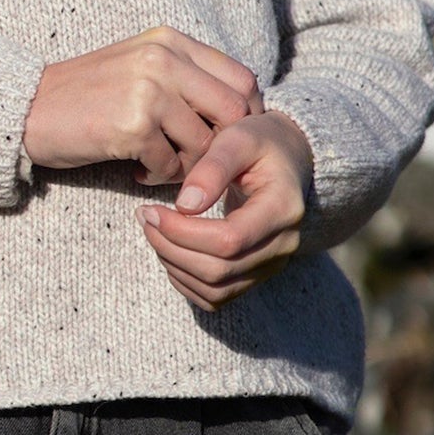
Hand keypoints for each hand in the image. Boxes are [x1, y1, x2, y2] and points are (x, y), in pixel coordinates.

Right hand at [22, 26, 261, 185]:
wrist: (28, 108)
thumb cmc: (88, 94)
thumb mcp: (140, 67)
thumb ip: (185, 77)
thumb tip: (239, 112)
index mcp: (169, 41)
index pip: (241, 78)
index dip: (247, 115)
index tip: (232, 140)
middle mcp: (163, 59)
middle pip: (234, 112)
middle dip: (225, 147)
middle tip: (204, 163)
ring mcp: (148, 90)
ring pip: (204, 145)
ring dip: (188, 167)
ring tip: (160, 166)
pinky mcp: (132, 126)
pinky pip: (171, 165)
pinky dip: (159, 176)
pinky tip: (137, 172)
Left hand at [137, 110, 313, 310]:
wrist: (288, 158)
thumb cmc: (261, 142)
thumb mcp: (239, 138)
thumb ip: (213, 167)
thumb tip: (185, 205)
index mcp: (282, 209)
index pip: (230, 240)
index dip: (182, 232)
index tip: (151, 210)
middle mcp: (283, 245)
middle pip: (219, 270)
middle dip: (171, 248)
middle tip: (144, 217)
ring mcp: (271, 264)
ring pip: (215, 290)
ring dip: (174, 265)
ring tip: (153, 230)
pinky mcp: (256, 274)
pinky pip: (217, 296)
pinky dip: (186, 281)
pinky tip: (169, 250)